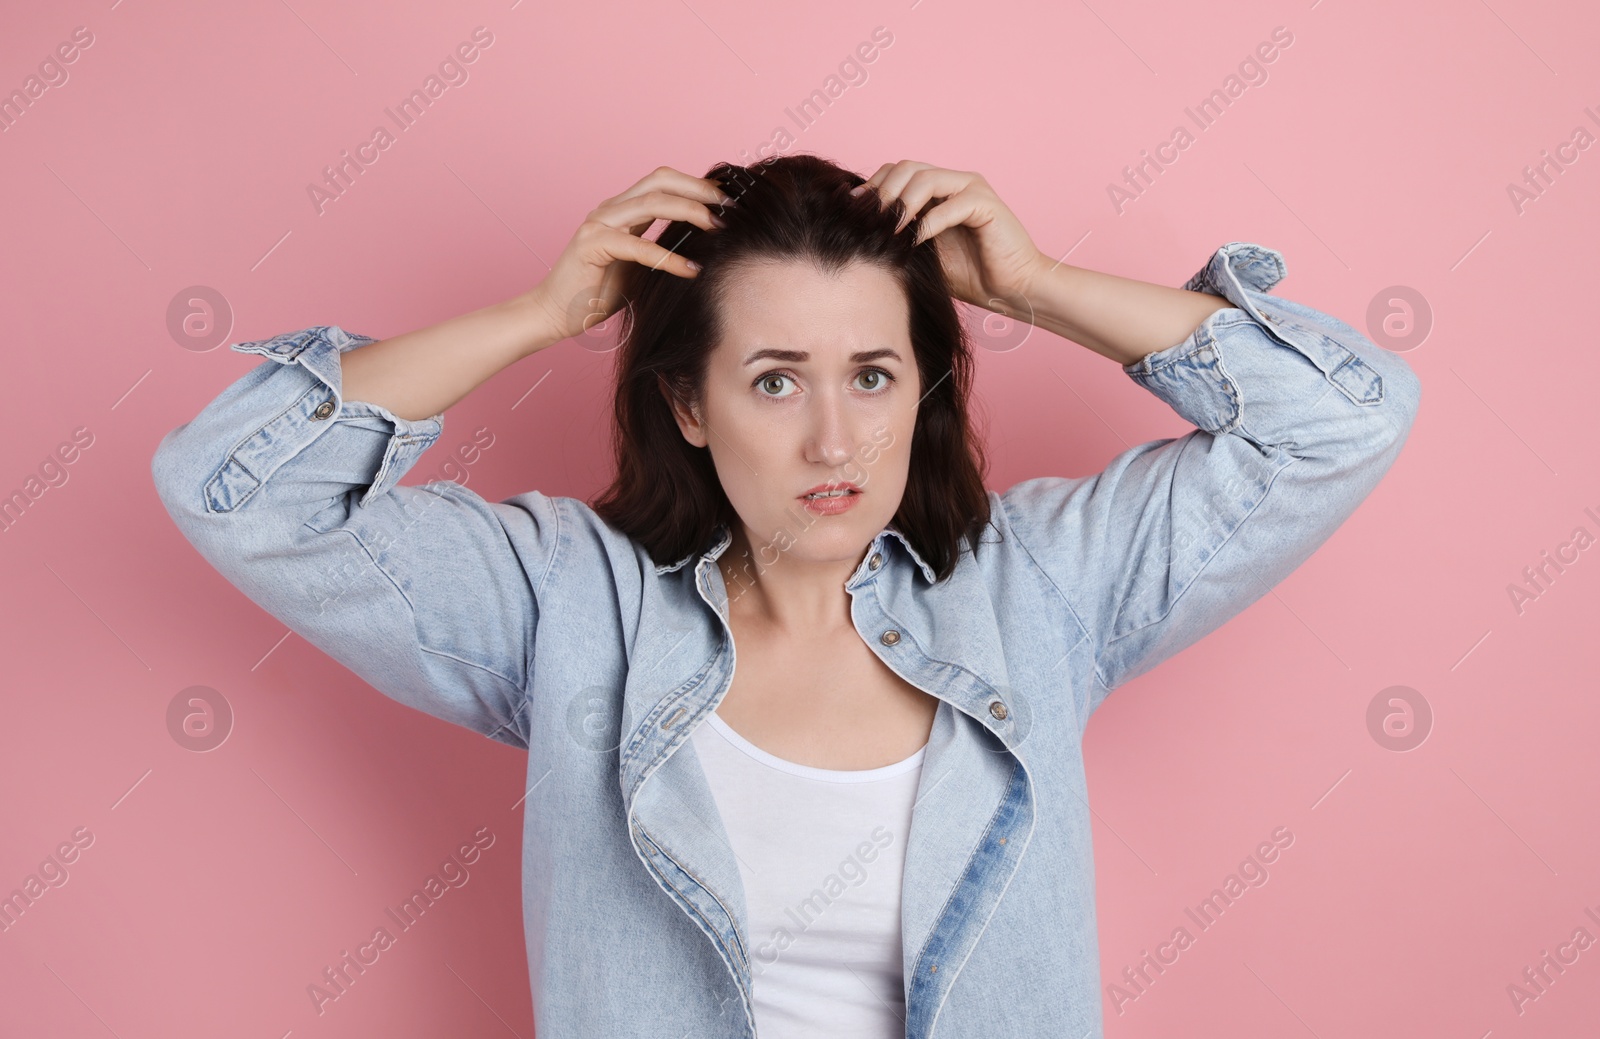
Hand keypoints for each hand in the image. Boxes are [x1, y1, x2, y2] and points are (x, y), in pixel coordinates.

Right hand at [524, 166, 729, 343]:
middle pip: (660, 181)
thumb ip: (662, 248)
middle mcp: (609, 209)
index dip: (696, 184)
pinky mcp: (592, 246)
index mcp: (621, 210)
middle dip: (699, 190)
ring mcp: (598, 224)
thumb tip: (705, 244)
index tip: (727, 200)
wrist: (556, 314)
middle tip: (729, 207)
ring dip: (690, 212)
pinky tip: (690, 269)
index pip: (663, 182)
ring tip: (717, 227)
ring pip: (651, 203)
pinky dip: (668, 257)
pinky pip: (638, 246)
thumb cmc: (597, 293)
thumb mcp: (639, 267)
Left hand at [853, 161, 1045, 317]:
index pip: (895, 172)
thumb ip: (898, 235)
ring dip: (903, 205)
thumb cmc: (969, 275)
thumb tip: (858, 229)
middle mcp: (953, 182)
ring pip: (926, 179)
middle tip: (869, 222)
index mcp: (936, 190)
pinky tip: (916, 243)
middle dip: (883, 194)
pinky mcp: (987, 204)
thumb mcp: (921, 253)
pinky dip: (930, 223)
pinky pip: (952, 204)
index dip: (872, 188)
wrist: (1011, 290)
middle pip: (906, 168)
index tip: (852, 211)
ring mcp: (971, 189)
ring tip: (890, 231)